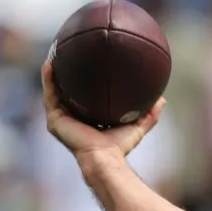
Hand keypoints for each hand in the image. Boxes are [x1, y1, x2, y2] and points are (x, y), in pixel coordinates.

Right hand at [41, 59, 164, 161]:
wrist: (105, 157)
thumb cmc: (120, 147)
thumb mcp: (137, 126)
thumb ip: (149, 114)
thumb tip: (162, 99)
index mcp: (88, 120)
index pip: (85, 99)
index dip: (85, 85)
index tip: (88, 66)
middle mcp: (72, 119)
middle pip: (67, 93)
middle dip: (67, 75)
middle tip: (68, 55)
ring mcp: (62, 120)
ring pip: (55, 92)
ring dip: (53, 73)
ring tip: (54, 53)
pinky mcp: (55, 120)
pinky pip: (50, 95)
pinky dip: (48, 80)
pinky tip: (49, 63)